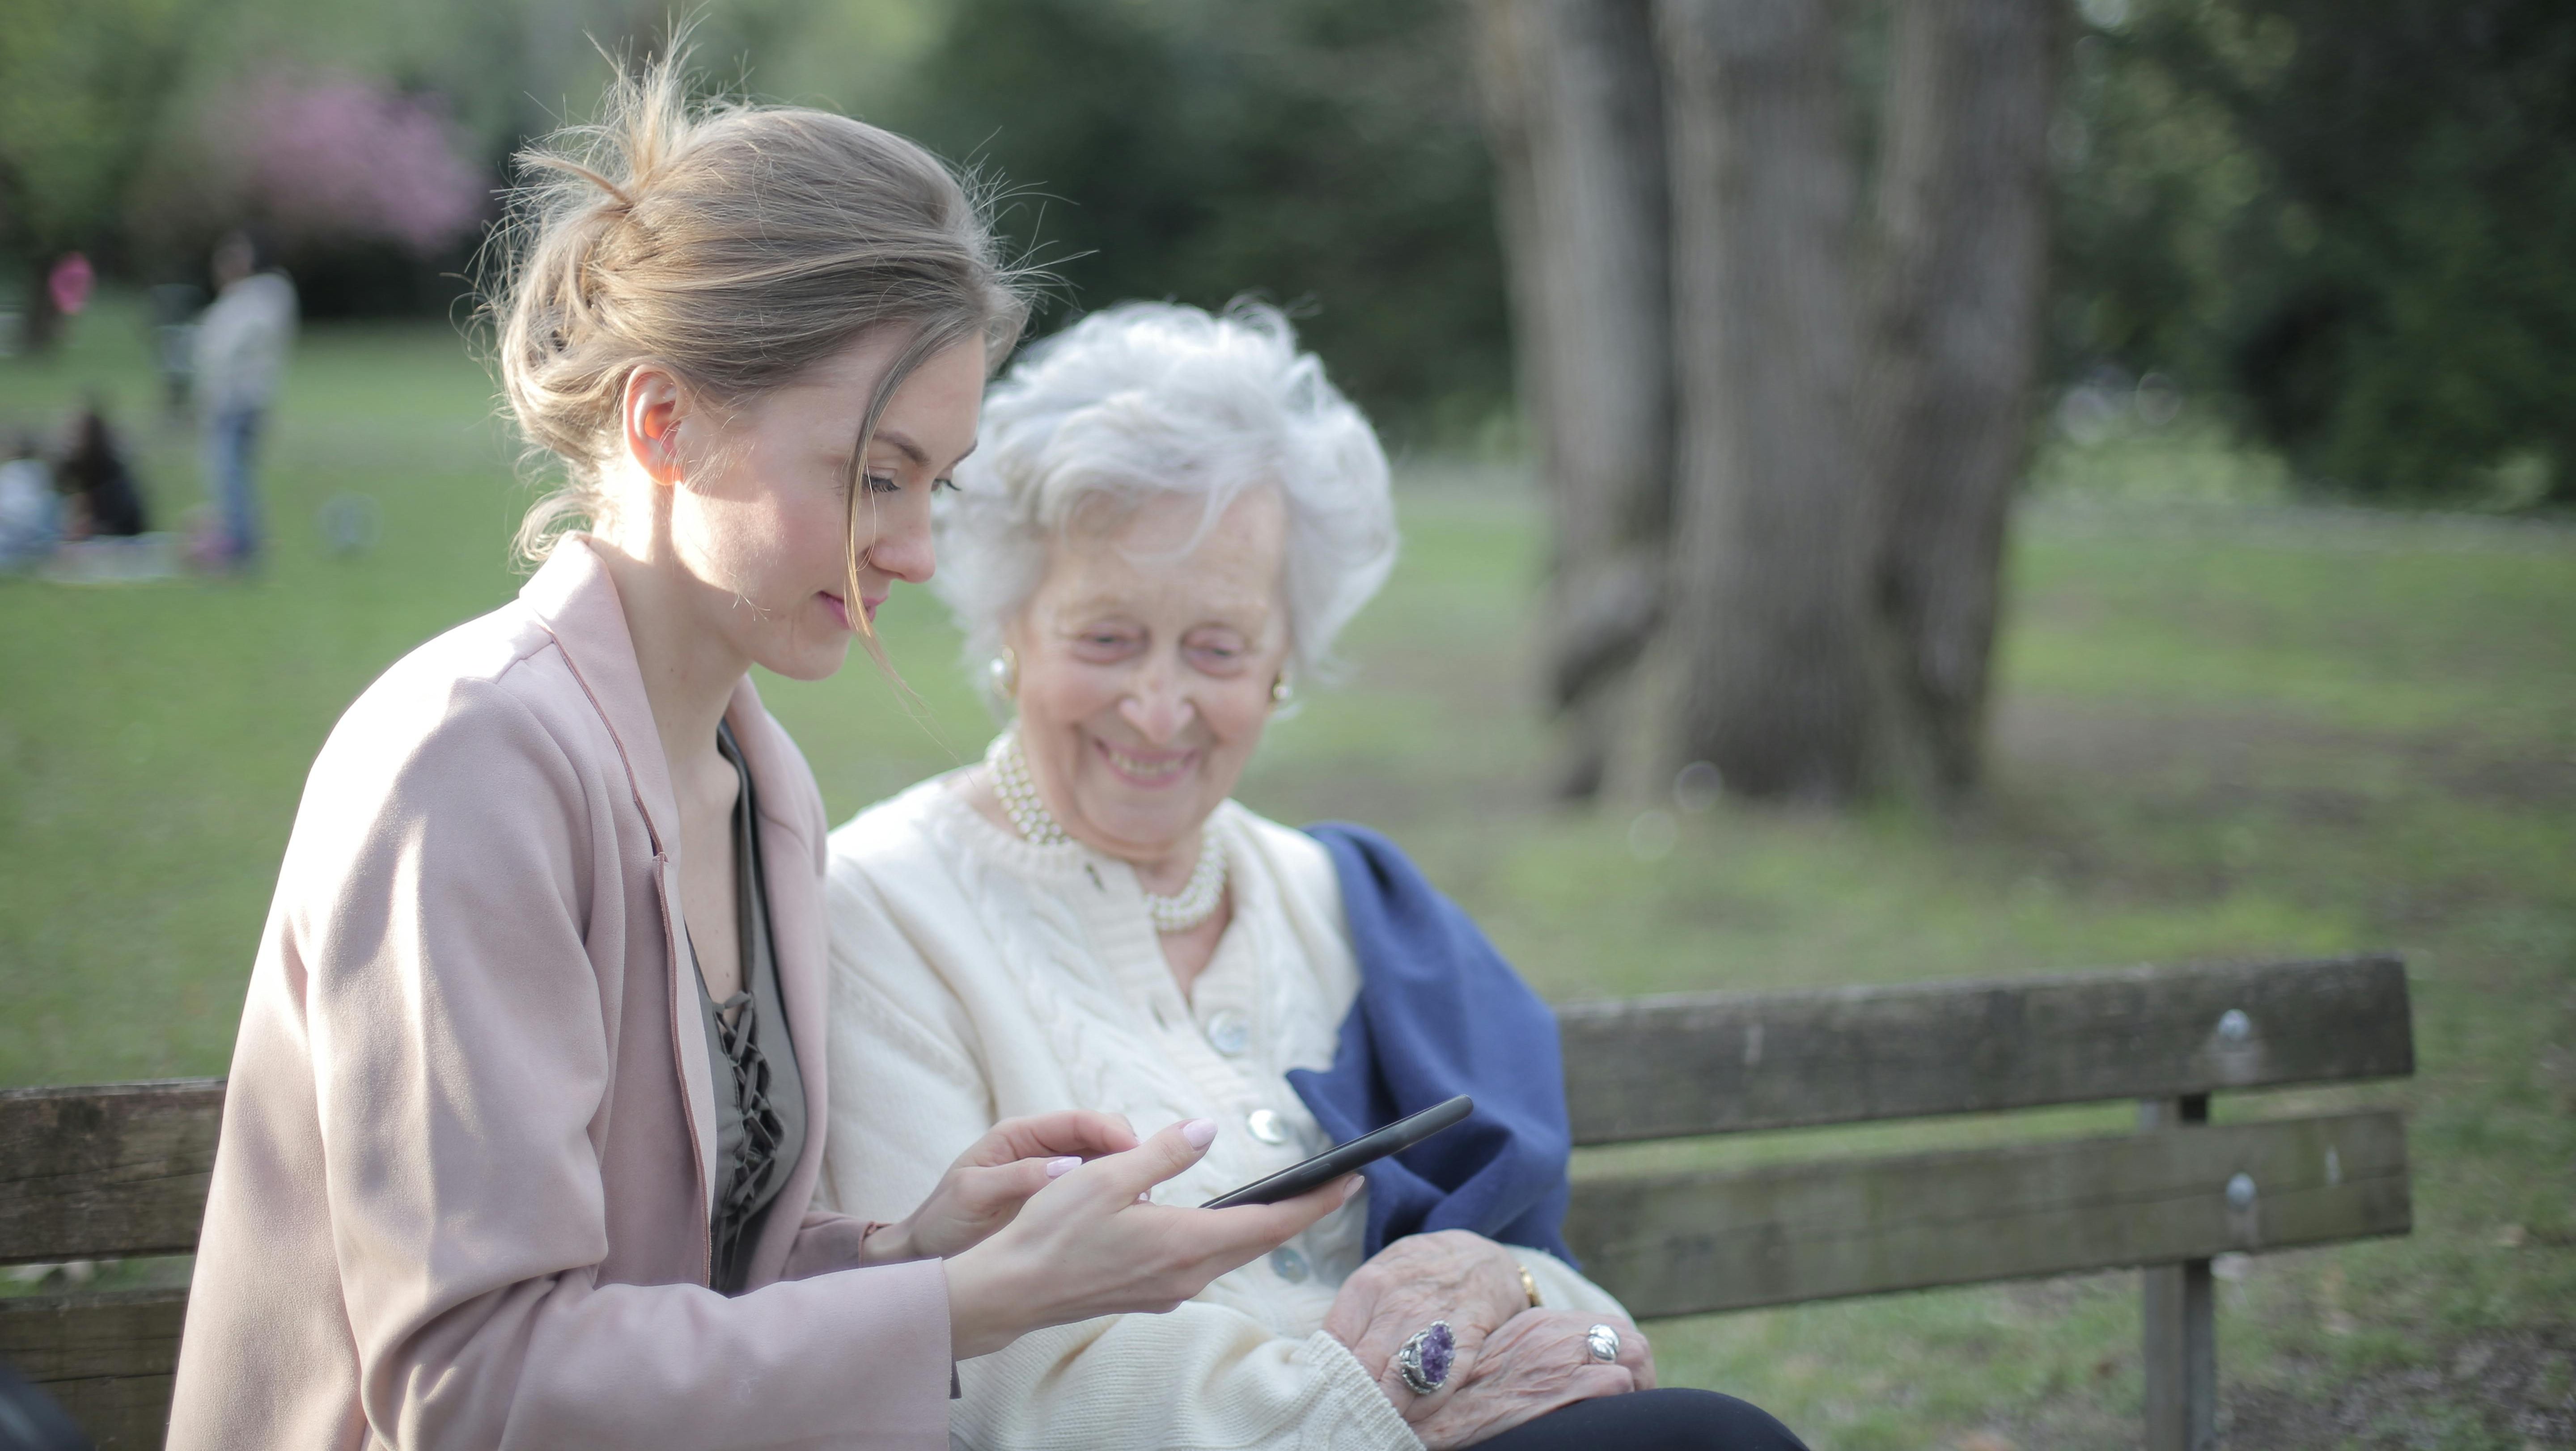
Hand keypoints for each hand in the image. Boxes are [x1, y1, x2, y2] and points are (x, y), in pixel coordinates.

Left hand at [861, 1111, 1137, 1264]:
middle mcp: (1041, 1150)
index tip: (1137, 1153)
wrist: (927, 1256)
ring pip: (1103, 1165)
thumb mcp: (973, 1195)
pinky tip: (1127, 1220)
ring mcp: (1052, 1175)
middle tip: (1147, 1183)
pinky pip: (1094, 1194)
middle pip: (1099, 1137)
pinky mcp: (1057, 1204)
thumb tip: (1067, 1167)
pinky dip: (1114, 1201)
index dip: (1112, 1132)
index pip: (1078, 1122)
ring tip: (1143, 1204)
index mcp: (1019, 1136)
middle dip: (1127, 1154)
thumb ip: (1017, 1177)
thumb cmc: (943, 1221)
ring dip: (1125, 1179)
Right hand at [942, 1117, 1357, 1359]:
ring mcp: (1169, 1289)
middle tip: (1335, 1185)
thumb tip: (1205, 1130)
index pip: (1270, 1223)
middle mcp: (1187, 1274)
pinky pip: (1204, 1262)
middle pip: (1260, 1241)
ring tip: (1288, 1200)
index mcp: (1185, 1242)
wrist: (1012, 1291)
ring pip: (1232, 1254)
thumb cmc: (1052, 1232)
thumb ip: (1162, 1153)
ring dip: (1263, 1227)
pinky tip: (1220, 1223)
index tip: (1351, 1182)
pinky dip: (1227, 1238)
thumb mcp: (1107, 1176)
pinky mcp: (1150, 1294)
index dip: (1315, 1202)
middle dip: (1301, 1212)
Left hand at [1323, 1230, 1529, 1423]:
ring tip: (1368, 1423)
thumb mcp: (1378, 1276)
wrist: (1480, 1257)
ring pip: (1395, 1385)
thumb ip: (1351, 1315)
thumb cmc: (1417, 1273)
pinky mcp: (1464, 1344)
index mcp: (1367, 1287)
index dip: (1324, 1374)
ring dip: (1380, 1409)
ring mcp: (1432, 1325)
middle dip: (1349, 1397)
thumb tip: (1318, 1359)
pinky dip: (1418, 1410)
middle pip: (1361, 1368)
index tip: (1319, 1394)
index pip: (1333, 1343)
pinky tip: (1407, 1419)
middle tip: (1340, 1416)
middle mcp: (1397, 1307)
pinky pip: (1436, 1389)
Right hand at [1411, 1311, 1654, 1449]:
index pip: (1603, 1327)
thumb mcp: (1495, 1366)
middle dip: (1639, 1371)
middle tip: (1632, 1403)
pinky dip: (1622, 1403)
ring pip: (1632, 1356)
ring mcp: (1557, 1360)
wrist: (1423, 1414)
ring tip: (1624, 1416)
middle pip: (1626, 1336)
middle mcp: (1551, 1335)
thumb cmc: (1454, 1401)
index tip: (1616, 1385)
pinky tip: (1603, 1421)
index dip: (1618, 1358)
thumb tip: (1553, 1377)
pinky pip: (1616, 1385)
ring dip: (1636, 1388)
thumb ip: (1527, 1360)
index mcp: (1535, 1326)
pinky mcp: (1560, 1389)